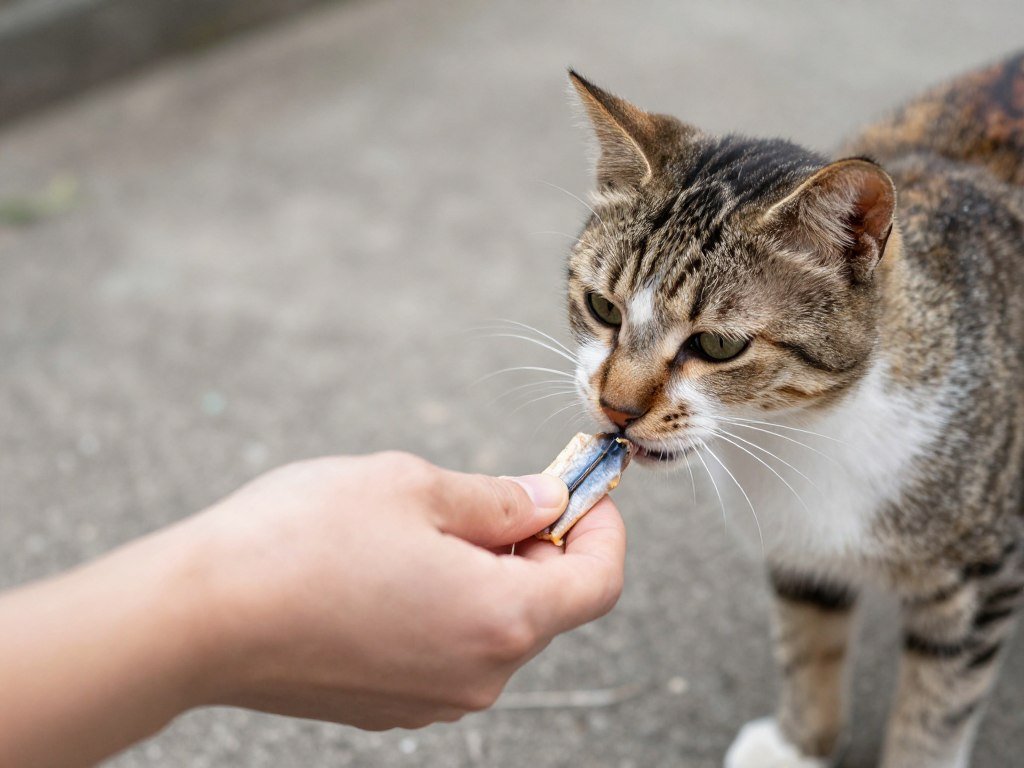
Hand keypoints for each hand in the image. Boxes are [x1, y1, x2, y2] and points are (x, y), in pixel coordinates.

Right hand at [188, 453, 625, 728]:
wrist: (198, 618)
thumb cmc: (302, 541)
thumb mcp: (414, 487)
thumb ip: (497, 500)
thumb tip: (544, 501)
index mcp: (502, 618)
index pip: (599, 581)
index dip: (602, 527)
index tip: (583, 490)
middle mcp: (479, 674)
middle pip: (546, 604)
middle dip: (537, 544)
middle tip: (498, 494)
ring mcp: (431, 698)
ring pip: (493, 625)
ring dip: (486, 572)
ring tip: (427, 525)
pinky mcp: (389, 705)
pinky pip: (447, 648)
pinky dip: (447, 604)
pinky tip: (392, 567)